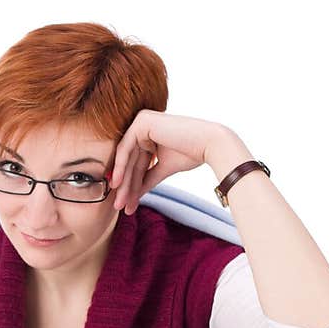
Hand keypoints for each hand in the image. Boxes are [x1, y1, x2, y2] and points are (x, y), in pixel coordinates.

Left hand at [109, 110, 234, 213]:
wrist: (210, 144)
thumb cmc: (192, 153)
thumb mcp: (163, 168)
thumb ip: (146, 179)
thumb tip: (132, 196)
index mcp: (149, 132)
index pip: (136, 162)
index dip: (130, 185)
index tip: (126, 205)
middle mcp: (143, 124)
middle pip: (130, 161)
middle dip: (125, 187)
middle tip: (120, 207)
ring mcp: (141, 120)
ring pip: (126, 157)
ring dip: (123, 182)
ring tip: (120, 202)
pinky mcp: (142, 121)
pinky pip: (126, 148)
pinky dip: (121, 166)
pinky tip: (118, 183)